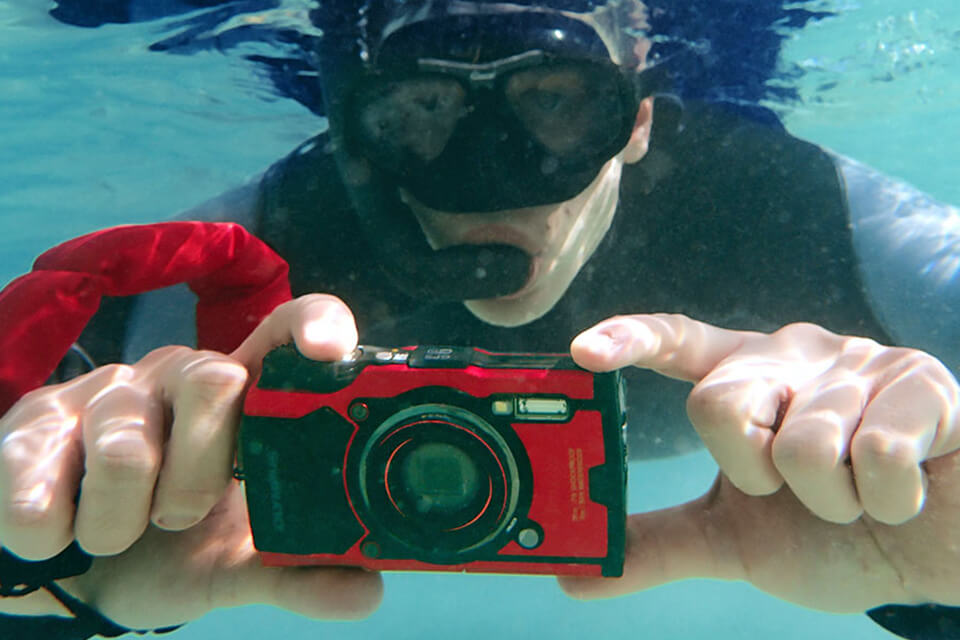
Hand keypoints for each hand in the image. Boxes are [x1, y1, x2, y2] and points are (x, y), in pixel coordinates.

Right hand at [0, 294, 380, 627]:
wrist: (66, 575)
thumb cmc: (168, 550)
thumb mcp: (233, 565)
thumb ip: (296, 571)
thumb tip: (368, 591)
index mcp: (240, 400)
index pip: (283, 331)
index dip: (312, 325)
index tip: (328, 353)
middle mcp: (178, 377)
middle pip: (213, 379)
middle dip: (201, 471)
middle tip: (181, 516)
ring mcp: (106, 393)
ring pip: (125, 446)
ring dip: (122, 520)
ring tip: (118, 534)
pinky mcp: (32, 422)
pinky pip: (38, 474)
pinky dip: (49, 530)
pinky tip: (56, 536)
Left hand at [560, 314, 959, 611]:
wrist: (939, 552)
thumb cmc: (837, 533)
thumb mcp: (736, 540)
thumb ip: (661, 546)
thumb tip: (573, 577)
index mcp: (743, 379)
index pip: (678, 341)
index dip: (629, 339)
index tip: (583, 352)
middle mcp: (793, 356)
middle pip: (719, 404)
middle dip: (752, 476)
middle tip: (791, 488)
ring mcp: (860, 364)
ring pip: (802, 444)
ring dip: (831, 502)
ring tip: (861, 493)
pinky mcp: (924, 385)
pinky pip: (877, 452)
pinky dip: (885, 501)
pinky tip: (905, 492)